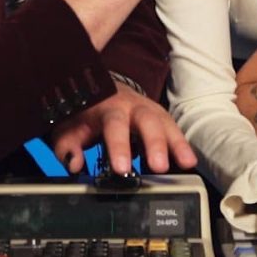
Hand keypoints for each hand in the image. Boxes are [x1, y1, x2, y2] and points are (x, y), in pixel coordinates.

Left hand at [50, 82, 196, 174]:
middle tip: (159, 167)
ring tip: (186, 164)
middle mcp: (132, 106)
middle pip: (147, 120)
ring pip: (166, 123)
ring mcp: (149, 109)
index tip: (122, 168)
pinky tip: (188, 161)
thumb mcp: (68, 128)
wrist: (99, 89)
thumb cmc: (84, 113)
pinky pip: (173, 129)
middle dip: (155, 143)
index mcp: (107, 107)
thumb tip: (74, 164)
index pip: (114, 125)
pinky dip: (181, 145)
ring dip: (176, 143)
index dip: (119, 146)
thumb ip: (67, 147)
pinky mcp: (160, 117)